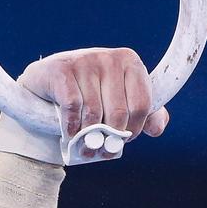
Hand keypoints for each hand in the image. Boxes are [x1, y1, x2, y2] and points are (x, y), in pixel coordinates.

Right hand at [19, 47, 168, 140]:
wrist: (50, 82)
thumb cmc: (92, 94)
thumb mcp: (123, 100)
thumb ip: (147, 115)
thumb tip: (156, 129)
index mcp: (131, 62)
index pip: (142, 105)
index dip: (133, 130)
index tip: (122, 139)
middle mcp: (109, 57)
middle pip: (118, 113)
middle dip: (110, 138)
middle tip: (102, 149)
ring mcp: (85, 60)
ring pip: (94, 113)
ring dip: (89, 136)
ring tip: (86, 145)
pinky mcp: (62, 69)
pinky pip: (73, 107)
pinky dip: (72, 126)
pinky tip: (71, 132)